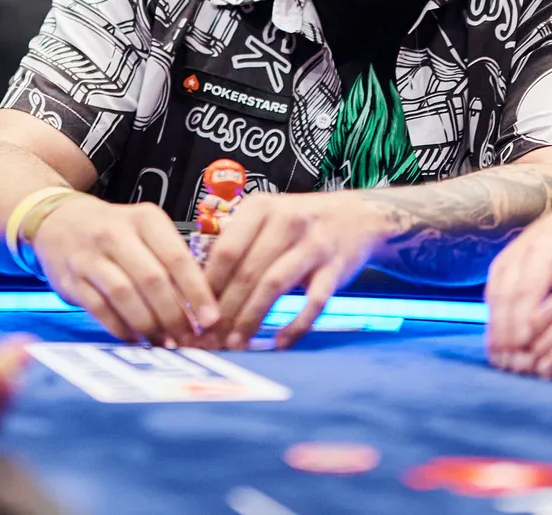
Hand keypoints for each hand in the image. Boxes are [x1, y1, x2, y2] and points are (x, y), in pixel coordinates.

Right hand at [31, 194, 217, 345]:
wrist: (59, 221)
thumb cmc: (114, 230)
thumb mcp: (146, 231)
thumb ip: (170, 261)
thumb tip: (199, 306)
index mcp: (145, 219)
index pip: (177, 258)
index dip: (197, 292)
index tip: (211, 318)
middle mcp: (116, 233)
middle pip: (152, 280)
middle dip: (174, 314)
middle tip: (188, 336)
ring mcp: (91, 256)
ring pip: (125, 295)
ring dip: (148, 324)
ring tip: (163, 340)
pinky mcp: (71, 279)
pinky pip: (100, 309)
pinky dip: (121, 328)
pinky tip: (135, 338)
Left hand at [201, 192, 386, 349]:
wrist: (358, 216)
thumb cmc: (300, 223)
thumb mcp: (266, 218)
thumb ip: (236, 245)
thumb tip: (198, 291)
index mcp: (261, 208)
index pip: (227, 250)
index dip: (207, 286)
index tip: (194, 315)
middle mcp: (287, 221)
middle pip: (247, 272)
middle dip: (225, 310)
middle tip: (209, 339)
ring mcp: (314, 244)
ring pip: (274, 286)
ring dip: (250, 318)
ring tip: (235, 344)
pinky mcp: (336, 267)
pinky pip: (313, 302)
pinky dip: (295, 325)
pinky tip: (279, 343)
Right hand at [485, 203, 551, 371]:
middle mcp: (546, 248)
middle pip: (529, 290)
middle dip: (524, 330)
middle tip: (525, 366)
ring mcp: (520, 252)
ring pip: (506, 293)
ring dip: (504, 331)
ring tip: (508, 364)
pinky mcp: (502, 261)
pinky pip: (492, 294)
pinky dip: (493, 324)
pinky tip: (497, 352)